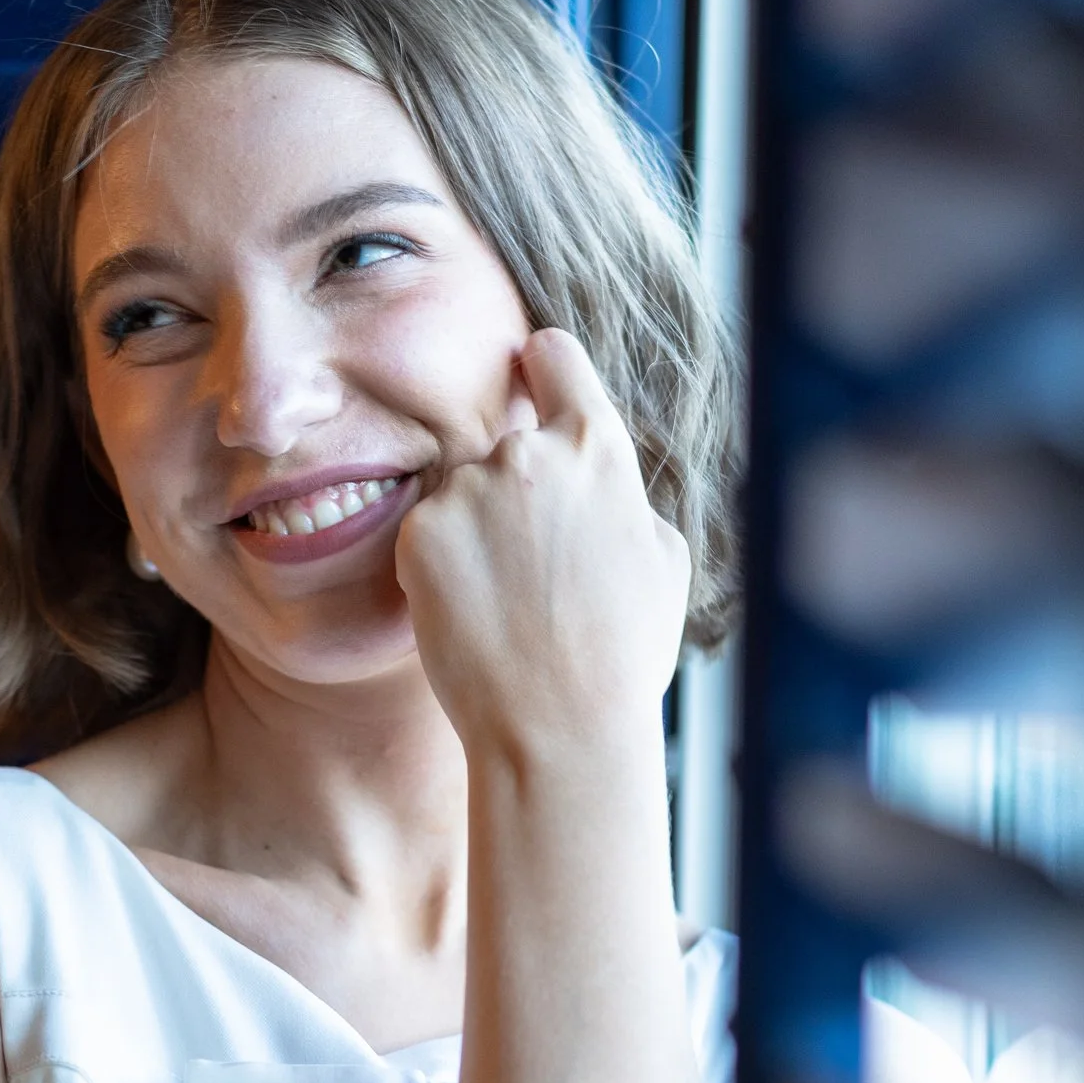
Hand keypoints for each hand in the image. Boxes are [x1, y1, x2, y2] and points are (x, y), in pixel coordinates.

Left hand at [394, 329, 691, 768]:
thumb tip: (606, 486)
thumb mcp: (663, 561)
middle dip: (511, 493)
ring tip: (508, 605)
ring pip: (462, 496)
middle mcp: (528, 454)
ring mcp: (469, 491)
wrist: (560, 726)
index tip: (529, 376)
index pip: (554, 357)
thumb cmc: (622, 657)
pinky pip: (427, 535)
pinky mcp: (420, 532)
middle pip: (505, 446)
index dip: (541, 367)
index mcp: (597, 448)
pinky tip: (473, 614)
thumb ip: (625, 499)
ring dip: (474, 534)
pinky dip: (440, 568)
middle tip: (531, 570)